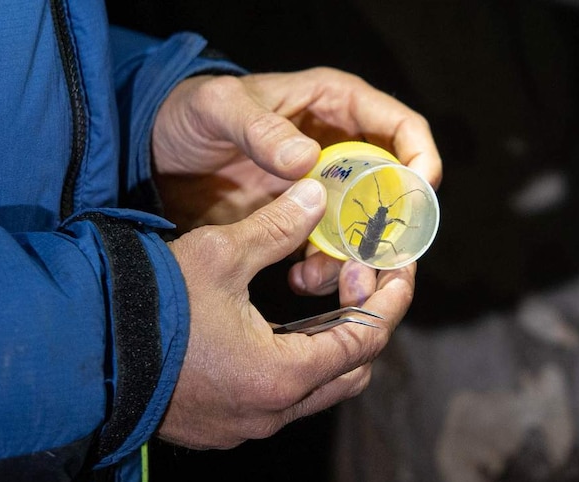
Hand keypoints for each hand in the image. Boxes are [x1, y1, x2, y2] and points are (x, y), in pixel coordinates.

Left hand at [152, 67, 441, 293]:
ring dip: (356, 258)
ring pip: (365, 228)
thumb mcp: (217, 108)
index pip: (401, 128)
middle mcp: (338, 148)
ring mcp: (321, 189)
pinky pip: (331, 251)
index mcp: (334, 105)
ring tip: (319, 275)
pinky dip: (326, 271)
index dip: (420, 161)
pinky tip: (300, 278)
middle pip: (392, 189)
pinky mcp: (300, 221)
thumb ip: (258, 129)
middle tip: (375, 258)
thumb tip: (306, 160)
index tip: (416, 197)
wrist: (158, 154)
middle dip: (390, 227)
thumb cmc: (189, 113)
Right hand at [160, 178, 415, 448]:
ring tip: (321, 294)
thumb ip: (278, 227)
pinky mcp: (221, 425)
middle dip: (365, 322)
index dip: (389, 298)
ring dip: (330, 344)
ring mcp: (245, 425)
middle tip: (357, 276)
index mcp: (282, 374)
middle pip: (350, 371)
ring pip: (317, 389)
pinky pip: (281, 398)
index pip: (365, 339)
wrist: (80, 352)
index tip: (397, 267)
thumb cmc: (150, 304)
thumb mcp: (219, 254)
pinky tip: (278, 324)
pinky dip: (296, 361)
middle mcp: (271, 412)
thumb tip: (315, 193)